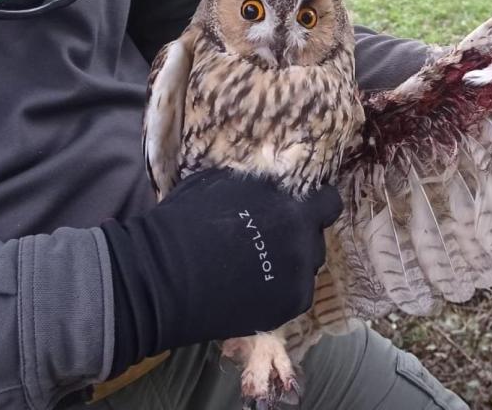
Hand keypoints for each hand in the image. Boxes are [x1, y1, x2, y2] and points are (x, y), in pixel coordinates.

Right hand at [100, 168, 341, 376]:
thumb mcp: (226, 182)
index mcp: (294, 212)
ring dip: (292, 264)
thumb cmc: (187, 220)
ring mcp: (296, 281)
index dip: (317, 202)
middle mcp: (304, 247)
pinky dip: (281, 290)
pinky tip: (254, 287)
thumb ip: (261, 184)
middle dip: (300, 234)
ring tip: (260, 265)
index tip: (303, 205)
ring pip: (306, 268)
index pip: (330, 203)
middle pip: (316, 238)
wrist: (162, 277)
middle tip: (272, 238)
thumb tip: (275, 182)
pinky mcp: (284, 310)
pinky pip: (294, 294)